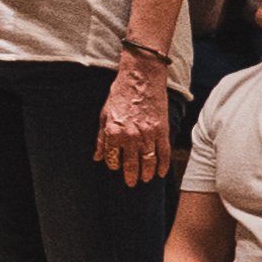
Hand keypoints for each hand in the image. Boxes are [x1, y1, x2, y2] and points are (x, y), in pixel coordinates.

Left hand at [98, 64, 174, 187]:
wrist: (142, 79)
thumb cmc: (120, 95)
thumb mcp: (104, 115)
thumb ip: (102, 138)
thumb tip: (98, 156)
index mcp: (114, 132)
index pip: (113, 158)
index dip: (114, 164)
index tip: (115, 167)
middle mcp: (130, 136)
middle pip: (132, 163)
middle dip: (131, 175)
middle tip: (132, 183)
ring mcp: (148, 134)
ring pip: (148, 161)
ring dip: (147, 173)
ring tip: (145, 179)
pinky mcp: (162, 130)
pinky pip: (163, 152)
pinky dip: (163, 164)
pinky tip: (160, 172)